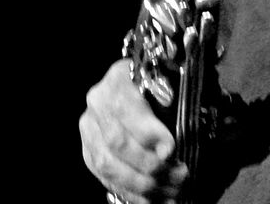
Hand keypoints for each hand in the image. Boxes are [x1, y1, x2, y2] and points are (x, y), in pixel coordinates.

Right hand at [79, 58, 187, 203]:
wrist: (137, 86)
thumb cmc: (161, 84)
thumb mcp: (170, 83)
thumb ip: (172, 104)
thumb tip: (169, 147)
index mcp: (118, 78)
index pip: (126, 107)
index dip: (147, 132)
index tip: (171, 149)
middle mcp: (98, 101)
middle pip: (117, 141)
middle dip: (150, 165)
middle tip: (180, 175)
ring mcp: (90, 128)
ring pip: (109, 165)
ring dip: (143, 184)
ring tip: (172, 191)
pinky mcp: (89, 151)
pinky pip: (106, 178)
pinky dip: (131, 193)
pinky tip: (153, 200)